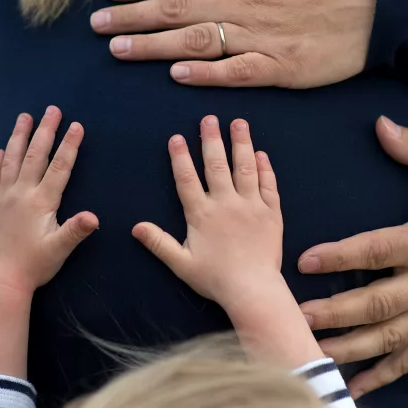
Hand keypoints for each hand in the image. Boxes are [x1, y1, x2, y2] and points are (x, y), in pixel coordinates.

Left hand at [0, 107, 97, 294]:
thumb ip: (76, 231)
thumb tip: (94, 217)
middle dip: (45, 130)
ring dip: (19, 136)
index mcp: (40, 202)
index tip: (77, 125)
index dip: (69, 145)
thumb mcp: (60, 250)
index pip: (59, 167)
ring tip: (24, 116)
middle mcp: (20, 195)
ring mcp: (3, 199)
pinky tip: (0, 150)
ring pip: (12, 160)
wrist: (2, 280)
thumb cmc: (35, 266)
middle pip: (35, 155)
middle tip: (52, 109)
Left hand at [93, 0, 375, 88]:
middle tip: (97, 29)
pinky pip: (236, 71)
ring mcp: (259, 36)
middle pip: (176, 9)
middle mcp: (242, 3)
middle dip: (132, 18)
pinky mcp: (280, 66)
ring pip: (196, 39)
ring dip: (153, 45)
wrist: (379, 5)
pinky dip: (205, 73)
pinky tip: (176, 75)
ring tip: (118, 51)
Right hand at [133, 116, 283, 304]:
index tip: (177, 137)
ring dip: (241, 143)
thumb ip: (159, 243)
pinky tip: (261, 153)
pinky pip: (268, 185)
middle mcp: (226, 204)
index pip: (187, 179)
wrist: (253, 289)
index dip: (180, 157)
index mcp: (201, 214)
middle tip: (209, 118)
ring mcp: (251, 206)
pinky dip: (265, 168)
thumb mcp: (181, 263)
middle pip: (216, 165)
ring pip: (245, 168)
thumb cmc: (215, 279)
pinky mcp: (271, 213)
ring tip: (239, 123)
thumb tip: (135, 227)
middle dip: (211, 139)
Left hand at [298, 117, 407, 395]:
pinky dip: (380, 377)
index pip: (377, 250)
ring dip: (348, 348)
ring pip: (388, 338)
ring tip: (311, 352)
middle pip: (377, 304)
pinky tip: (350, 388)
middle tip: (295, 315)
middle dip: (334, 313)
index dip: (339, 256)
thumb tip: (379, 124)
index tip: (303, 261)